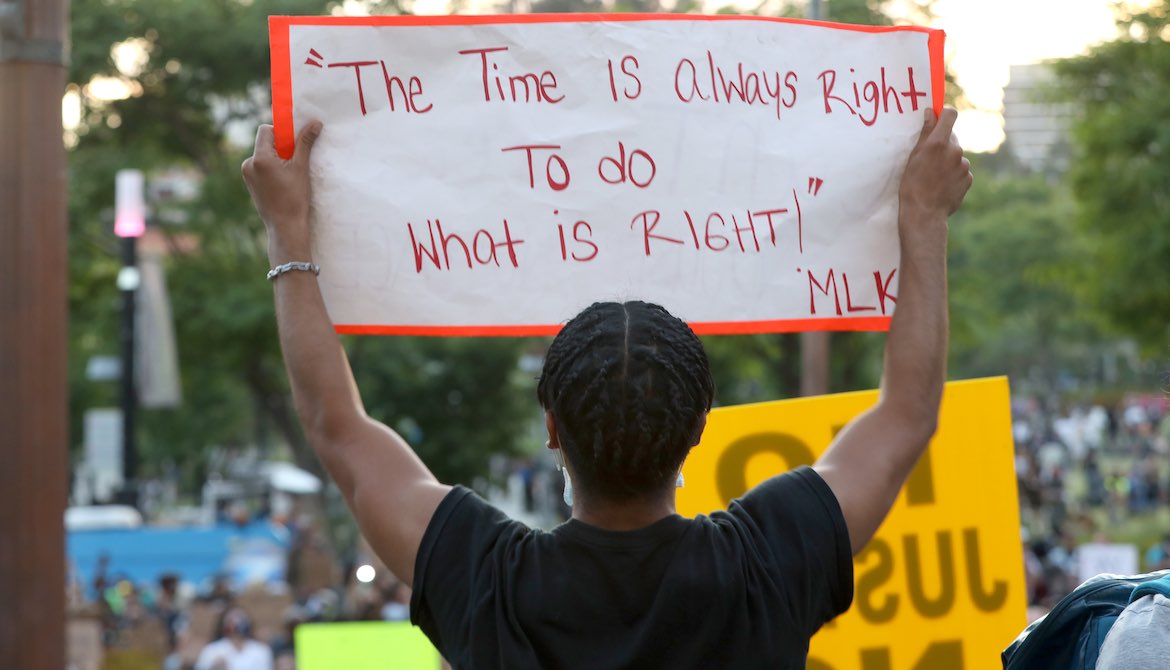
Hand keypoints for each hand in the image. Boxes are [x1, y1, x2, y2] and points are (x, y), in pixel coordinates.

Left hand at [242, 121, 322, 255]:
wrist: (285, 226)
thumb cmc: (295, 198)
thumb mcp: (301, 167)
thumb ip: (305, 143)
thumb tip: (315, 123)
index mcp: (259, 158)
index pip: (265, 130)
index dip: (280, 133)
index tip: (293, 145)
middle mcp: (248, 163)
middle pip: (264, 143)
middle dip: (280, 147)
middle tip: (294, 161)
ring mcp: (247, 174)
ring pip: (263, 155)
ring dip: (276, 158)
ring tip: (289, 175)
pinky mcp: (249, 183)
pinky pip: (260, 167)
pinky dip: (271, 169)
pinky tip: (282, 183)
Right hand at [898, 107, 971, 230]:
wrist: (924, 214)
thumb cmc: (912, 185)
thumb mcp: (913, 157)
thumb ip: (925, 132)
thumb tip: (931, 112)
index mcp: (939, 143)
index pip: (950, 115)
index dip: (944, 114)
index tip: (937, 118)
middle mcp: (955, 151)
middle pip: (951, 137)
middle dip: (942, 144)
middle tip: (928, 159)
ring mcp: (964, 165)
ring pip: (956, 155)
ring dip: (947, 161)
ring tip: (934, 177)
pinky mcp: (968, 178)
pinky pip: (961, 170)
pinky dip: (953, 174)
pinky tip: (941, 185)